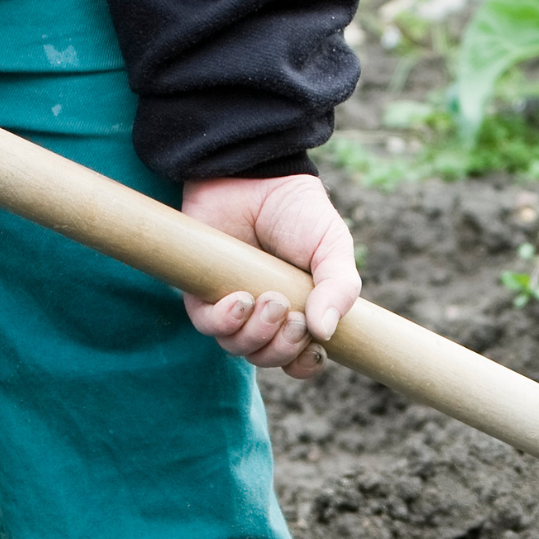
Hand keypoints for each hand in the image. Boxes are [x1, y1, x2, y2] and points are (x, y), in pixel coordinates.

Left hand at [180, 174, 359, 379]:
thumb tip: (326, 332)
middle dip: (282, 347)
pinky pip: (207, 325)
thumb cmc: (297, 211)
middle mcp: (262, 313)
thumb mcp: (332, 246)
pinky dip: (224, 321)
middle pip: (267, 357)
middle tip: (293, 317)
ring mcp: (230, 303)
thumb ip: (339, 287)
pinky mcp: (199, 290)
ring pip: (237, 348)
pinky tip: (241, 299)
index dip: (304, 364)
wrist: (254, 174)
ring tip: (269, 300)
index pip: (298, 358)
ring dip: (256, 334)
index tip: (314, 351)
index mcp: (298, 309)